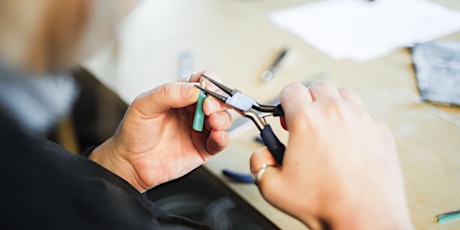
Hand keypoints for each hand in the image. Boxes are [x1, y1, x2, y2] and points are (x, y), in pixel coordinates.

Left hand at [90, 72, 231, 191]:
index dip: (210, 82)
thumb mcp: (144, 105)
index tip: (207, 87)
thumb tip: (193, 90)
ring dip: (223, 118)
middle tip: (209, 106)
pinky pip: (220, 142)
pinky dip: (223, 137)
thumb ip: (168, 93)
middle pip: (218, 100)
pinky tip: (216, 136)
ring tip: (213, 122)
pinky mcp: (203, 148)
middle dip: (219, 101)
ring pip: (223, 119)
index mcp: (180, 95)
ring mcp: (200, 130)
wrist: (129, 163)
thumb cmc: (134, 132)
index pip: (203, 81)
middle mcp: (193, 111)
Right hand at [250, 81, 412, 228]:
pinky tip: (348, 142)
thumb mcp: (273, 188)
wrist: (365, 218)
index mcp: (307, 120)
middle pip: (317, 87)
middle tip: (305, 124)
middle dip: (308, 101)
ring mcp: (361, 118)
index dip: (284, 101)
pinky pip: (363, 113)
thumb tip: (261, 153)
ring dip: (331, 106)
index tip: (286, 114)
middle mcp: (335, 113)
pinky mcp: (380, 129)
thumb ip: (258, 163)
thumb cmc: (325, 203)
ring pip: (343, 95)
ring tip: (327, 129)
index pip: (291, 89)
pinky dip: (353, 121)